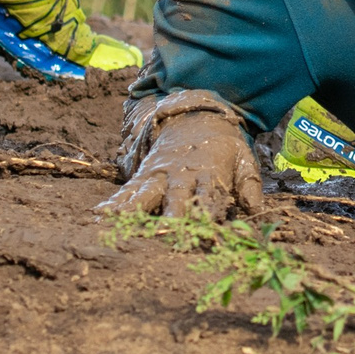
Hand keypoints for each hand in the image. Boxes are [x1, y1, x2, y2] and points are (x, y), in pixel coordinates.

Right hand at [100, 108, 261, 221]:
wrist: (195, 117)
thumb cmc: (222, 147)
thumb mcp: (243, 159)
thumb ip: (249, 184)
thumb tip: (255, 208)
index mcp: (208, 175)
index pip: (209, 199)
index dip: (208, 217)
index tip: (206, 236)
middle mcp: (181, 177)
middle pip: (175, 200)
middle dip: (171, 218)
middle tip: (165, 234)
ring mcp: (160, 176)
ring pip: (147, 195)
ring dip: (134, 211)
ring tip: (118, 224)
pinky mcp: (144, 176)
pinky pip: (127, 191)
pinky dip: (114, 203)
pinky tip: (99, 215)